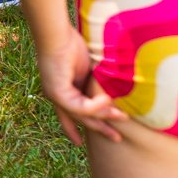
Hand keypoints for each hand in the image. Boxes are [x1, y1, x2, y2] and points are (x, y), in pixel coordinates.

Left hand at [36, 27, 125, 145]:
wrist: (57, 33)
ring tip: (123, 117)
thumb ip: (95, 82)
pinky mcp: (57, 93)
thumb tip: (113, 92)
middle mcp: (56, 95)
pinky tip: (108, 100)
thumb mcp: (86, 68)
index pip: (67, 115)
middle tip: (116, 139)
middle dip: (99, 130)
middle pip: (79, 119)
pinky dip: (96, 106)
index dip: (72, 129)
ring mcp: (55, 95)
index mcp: (62, 89)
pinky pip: (80, 107)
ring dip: (105, 117)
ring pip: (83, 115)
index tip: (78, 144)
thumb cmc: (70, 43)